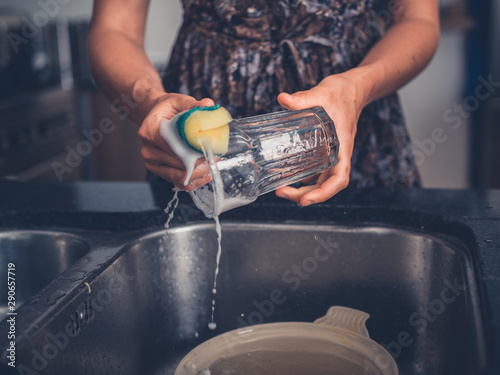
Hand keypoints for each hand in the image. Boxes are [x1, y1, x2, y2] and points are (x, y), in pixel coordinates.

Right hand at [138, 93, 214, 189]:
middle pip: (179, 163)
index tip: (210, 148)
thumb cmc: (168, 109)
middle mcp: (147, 150)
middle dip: (200, 161)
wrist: (156, 117)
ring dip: (200, 172)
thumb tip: (208, 105)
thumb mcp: (179, 101)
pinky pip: (179, 183)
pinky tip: (206, 172)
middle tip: (215, 155)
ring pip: (180, 176)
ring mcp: (152, 163)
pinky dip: (195, 180)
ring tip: (212, 163)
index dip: (194, 149)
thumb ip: (192, 104)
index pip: (174, 146)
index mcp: (149, 131)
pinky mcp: (159, 172)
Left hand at [276, 70, 367, 205]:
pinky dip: (303, 178)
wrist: (352, 88)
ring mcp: (332, 154)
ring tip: (281, 190)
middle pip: (325, 186)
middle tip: (281, 192)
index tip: (305, 200)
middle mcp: (338, 155)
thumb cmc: (343, 93)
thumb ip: (303, 98)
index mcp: (342, 146)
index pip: (339, 179)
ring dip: (302, 190)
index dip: (323, 193)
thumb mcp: (323, 93)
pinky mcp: (325, 150)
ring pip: (320, 181)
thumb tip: (283, 99)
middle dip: (305, 195)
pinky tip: (287, 176)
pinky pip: (316, 170)